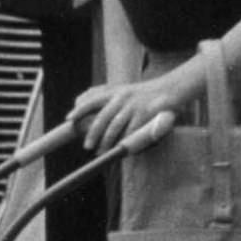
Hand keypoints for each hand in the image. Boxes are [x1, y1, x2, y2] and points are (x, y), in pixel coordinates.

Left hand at [69, 71, 186, 152]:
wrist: (170, 88)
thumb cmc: (143, 93)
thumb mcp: (122, 89)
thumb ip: (103, 94)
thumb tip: (78, 101)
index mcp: (114, 91)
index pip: (92, 100)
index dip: (80, 110)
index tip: (69, 119)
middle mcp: (121, 97)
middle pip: (102, 118)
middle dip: (93, 134)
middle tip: (87, 146)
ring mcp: (133, 106)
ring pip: (115, 127)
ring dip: (106, 142)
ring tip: (101, 152)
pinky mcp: (144, 114)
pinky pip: (131, 132)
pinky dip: (125, 143)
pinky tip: (121, 150)